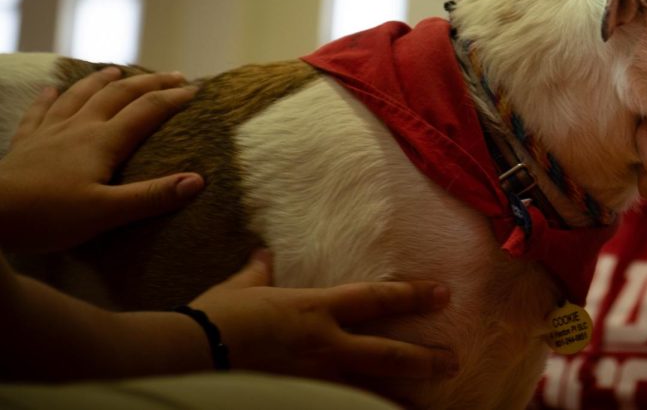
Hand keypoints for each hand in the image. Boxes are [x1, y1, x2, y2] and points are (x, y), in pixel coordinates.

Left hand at [0, 67, 201, 252]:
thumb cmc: (48, 216)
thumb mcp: (106, 212)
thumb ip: (152, 196)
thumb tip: (198, 180)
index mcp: (103, 142)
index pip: (147, 110)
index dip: (173, 97)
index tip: (196, 89)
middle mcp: (79, 128)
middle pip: (119, 95)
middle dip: (149, 82)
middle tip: (173, 74)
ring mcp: (49, 132)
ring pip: (80, 96)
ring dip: (102, 80)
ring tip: (117, 70)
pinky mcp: (25, 144)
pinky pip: (39, 113)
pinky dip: (48, 98)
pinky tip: (51, 89)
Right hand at [190, 251, 457, 390]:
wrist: (188, 354)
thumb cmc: (214, 317)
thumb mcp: (240, 289)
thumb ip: (260, 273)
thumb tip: (265, 255)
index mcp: (316, 309)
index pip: (377, 298)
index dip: (413, 295)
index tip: (444, 294)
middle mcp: (325, 346)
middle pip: (388, 354)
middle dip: (424, 358)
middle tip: (454, 360)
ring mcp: (314, 380)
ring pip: (369, 391)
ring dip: (400, 399)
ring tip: (427, 407)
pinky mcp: (298, 400)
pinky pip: (337, 407)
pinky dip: (358, 409)